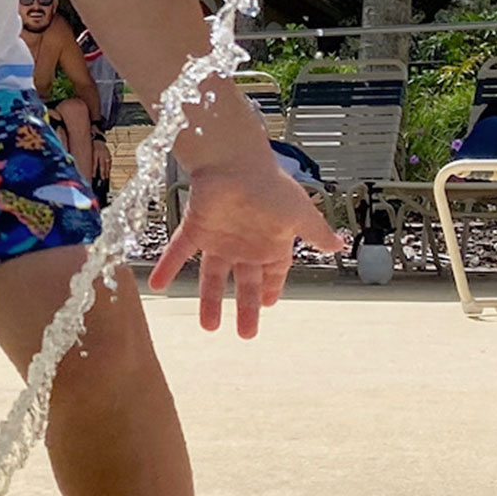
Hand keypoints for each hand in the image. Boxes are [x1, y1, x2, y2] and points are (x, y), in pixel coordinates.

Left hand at [144, 148, 346, 337]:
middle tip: (246, 334)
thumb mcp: (301, 214)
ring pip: (212, 277)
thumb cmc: (270, 184)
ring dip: (208, 301)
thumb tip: (340, 246)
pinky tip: (156, 285)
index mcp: (269, 242)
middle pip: (244, 283)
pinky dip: (166, 268)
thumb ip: (316, 233)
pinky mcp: (195, 229)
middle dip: (246, 309)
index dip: (271, 289)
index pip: (272, 273)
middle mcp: (243, 244)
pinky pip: (177, 252)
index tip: (270, 306)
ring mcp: (218, 238)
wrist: (235, 161)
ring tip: (208, 328)